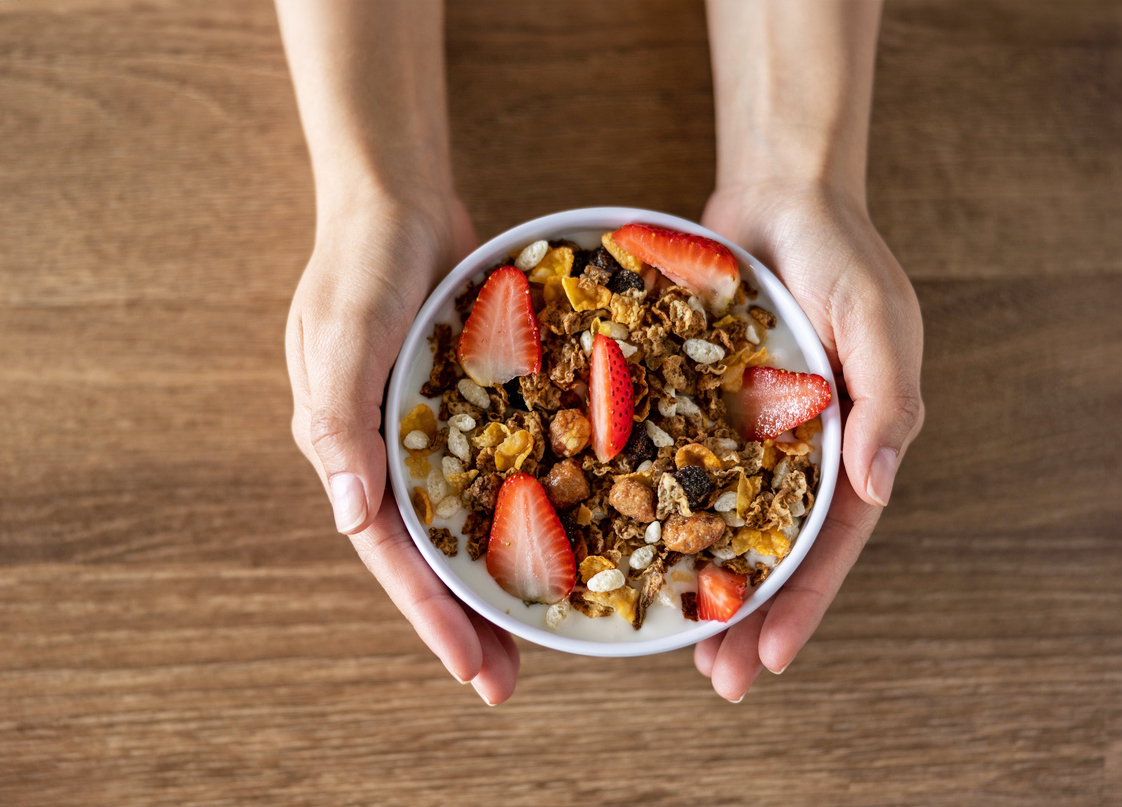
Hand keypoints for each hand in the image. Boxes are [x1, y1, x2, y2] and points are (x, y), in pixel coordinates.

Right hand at [285, 191, 519, 704]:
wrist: (400, 199)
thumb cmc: (361, 264)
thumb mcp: (342, 338)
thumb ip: (339, 423)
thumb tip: (349, 517)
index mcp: (352, 453)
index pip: (393, 555)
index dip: (433, 616)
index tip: (475, 672)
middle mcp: (396, 454)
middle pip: (437, 553)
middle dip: (470, 619)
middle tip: (511, 679)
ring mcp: (440, 430)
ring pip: (477, 518)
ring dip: (506, 571)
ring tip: (549, 624)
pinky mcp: (481, 401)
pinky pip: (510, 460)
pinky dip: (535, 498)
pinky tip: (579, 526)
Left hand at [694, 181, 924, 700]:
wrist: (780, 193)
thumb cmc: (841, 252)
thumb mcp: (877, 322)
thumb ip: (885, 404)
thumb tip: (876, 488)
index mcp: (848, 444)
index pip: (828, 544)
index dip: (801, 605)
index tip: (765, 662)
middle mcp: (795, 450)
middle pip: (770, 550)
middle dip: (747, 617)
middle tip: (713, 678)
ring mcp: (745, 432)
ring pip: (718, 521)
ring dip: (699, 578)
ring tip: (669, 637)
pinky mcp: (697, 401)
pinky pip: (675, 462)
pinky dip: (658, 505)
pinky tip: (625, 540)